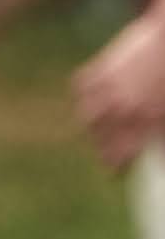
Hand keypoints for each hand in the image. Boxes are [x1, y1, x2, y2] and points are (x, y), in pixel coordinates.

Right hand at [80, 14, 164, 166]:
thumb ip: (160, 129)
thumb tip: (156, 149)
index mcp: (147, 119)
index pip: (123, 154)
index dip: (119, 165)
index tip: (117, 171)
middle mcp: (122, 107)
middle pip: (102, 139)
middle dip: (105, 151)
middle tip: (108, 156)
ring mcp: (107, 88)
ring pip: (87, 116)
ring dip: (92, 124)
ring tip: (98, 128)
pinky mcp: (99, 68)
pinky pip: (82, 86)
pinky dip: (85, 93)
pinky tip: (93, 96)